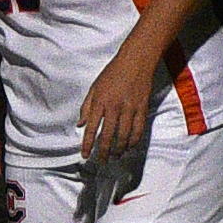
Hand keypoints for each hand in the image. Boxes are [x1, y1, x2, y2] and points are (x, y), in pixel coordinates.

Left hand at [79, 47, 154, 162]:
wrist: (136, 61)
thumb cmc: (113, 73)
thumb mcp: (95, 87)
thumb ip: (86, 107)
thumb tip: (80, 125)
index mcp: (100, 101)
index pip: (91, 128)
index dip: (87, 144)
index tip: (84, 155)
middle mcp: (114, 107)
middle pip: (108, 135)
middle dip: (103, 151)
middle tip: (101, 161)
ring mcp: (129, 108)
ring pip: (124, 136)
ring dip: (119, 149)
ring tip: (115, 156)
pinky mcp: (142, 108)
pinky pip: (138, 130)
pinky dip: (133, 141)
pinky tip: (129, 146)